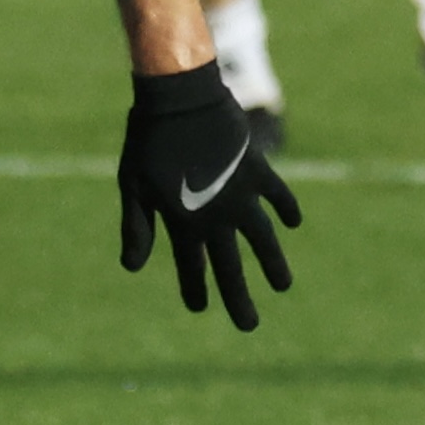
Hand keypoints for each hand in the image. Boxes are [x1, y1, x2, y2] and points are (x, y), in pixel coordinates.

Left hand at [118, 61, 299, 327]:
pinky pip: (277, 195)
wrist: (181, 98)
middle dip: (238, 299)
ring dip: (272, 264)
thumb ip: (136, 227)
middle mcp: (216, 216)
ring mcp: (241, 195)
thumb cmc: (149, 141)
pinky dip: (286, 209)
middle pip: (230, 267)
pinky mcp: (256, 170)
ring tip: (282, 286)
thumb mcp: (133, 186)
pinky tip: (293, 224)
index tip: (198, 308)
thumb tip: (131, 267)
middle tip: (249, 326)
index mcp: (184, 222)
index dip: (194, 290)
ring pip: (261, 239)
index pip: (191, 268)